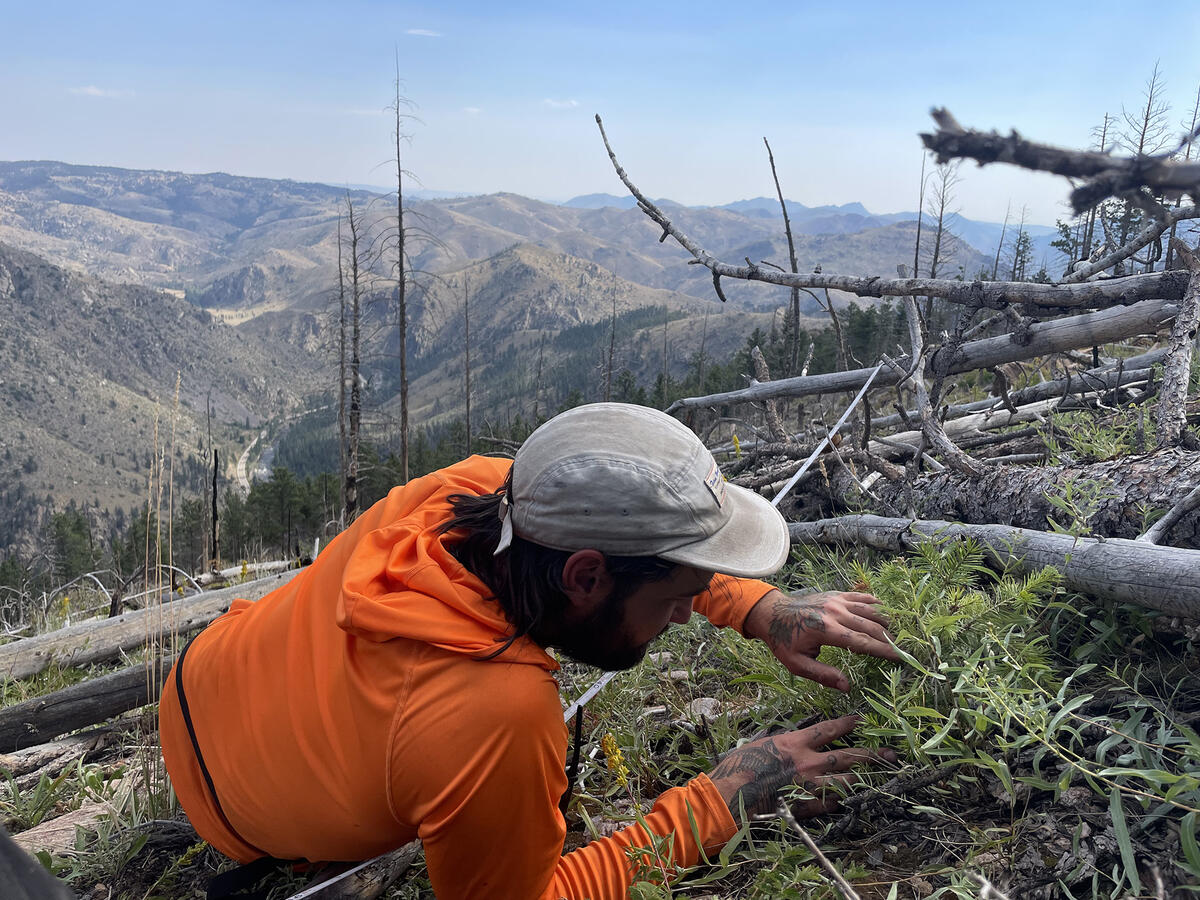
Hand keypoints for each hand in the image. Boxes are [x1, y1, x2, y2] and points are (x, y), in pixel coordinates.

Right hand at [708, 715, 895, 818]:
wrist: (734, 791)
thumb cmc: (741, 764)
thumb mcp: (762, 743)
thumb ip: (781, 741)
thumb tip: (789, 740)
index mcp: (795, 742)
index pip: (829, 729)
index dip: (848, 724)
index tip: (862, 720)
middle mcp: (808, 762)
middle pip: (847, 756)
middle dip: (871, 754)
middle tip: (890, 753)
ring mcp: (810, 785)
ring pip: (845, 781)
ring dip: (859, 779)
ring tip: (874, 779)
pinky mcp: (806, 805)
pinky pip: (830, 803)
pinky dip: (837, 801)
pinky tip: (843, 800)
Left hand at [743, 589, 900, 690]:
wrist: (771, 613)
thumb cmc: (783, 642)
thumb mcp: (797, 664)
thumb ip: (823, 675)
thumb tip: (847, 687)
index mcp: (827, 630)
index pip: (863, 642)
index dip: (884, 651)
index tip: (900, 658)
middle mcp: (835, 612)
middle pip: (872, 625)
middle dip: (890, 638)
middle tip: (904, 649)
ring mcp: (836, 600)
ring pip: (871, 609)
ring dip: (886, 622)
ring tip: (897, 635)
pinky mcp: (836, 594)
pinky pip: (861, 597)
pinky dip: (875, 604)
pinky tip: (884, 612)